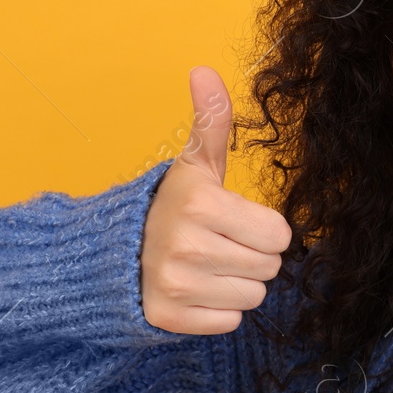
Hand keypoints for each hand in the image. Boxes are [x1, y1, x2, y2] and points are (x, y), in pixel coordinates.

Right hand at [139, 66, 292, 333]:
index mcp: (202, 204)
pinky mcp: (169, 318)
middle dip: (251, 256)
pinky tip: (195, 290)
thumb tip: (204, 70)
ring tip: (206, 266)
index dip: (263, 228)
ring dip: (237, 284)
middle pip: (270, 267)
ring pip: (253, 296)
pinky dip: (217, 310)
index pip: (280, 234)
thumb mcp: (194, 165)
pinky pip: (230, 322)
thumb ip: (211, 122)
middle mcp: (187, 246)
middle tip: (219, 244)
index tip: (232, 221)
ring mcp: (176, 285)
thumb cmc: (169, 207)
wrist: (112, 254)